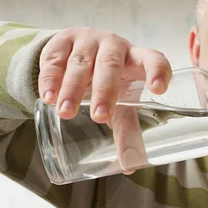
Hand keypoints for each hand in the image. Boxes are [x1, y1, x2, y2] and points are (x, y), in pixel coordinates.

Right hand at [37, 27, 172, 171]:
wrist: (78, 53)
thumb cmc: (111, 83)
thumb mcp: (121, 105)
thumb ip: (127, 131)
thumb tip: (131, 167)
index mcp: (137, 60)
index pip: (154, 60)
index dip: (158, 72)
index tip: (159, 89)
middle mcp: (115, 46)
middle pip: (111, 65)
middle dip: (105, 91)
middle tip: (99, 116)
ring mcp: (88, 40)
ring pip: (80, 62)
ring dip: (72, 87)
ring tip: (65, 112)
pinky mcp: (62, 40)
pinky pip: (54, 58)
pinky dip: (50, 78)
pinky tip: (48, 96)